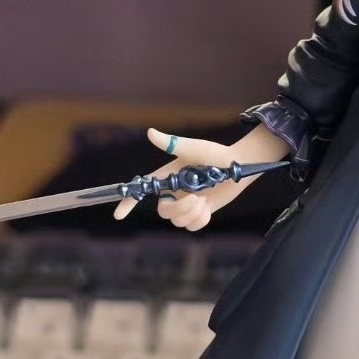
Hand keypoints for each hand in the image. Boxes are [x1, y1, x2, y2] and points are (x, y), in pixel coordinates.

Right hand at [113, 127, 249, 231]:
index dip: (129, 202)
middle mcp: (175, 191)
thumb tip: (150, 132)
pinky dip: (200, 220)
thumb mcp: (193, 148)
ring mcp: (187, 203)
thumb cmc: (216, 153)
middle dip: (178, 210)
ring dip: (192, 214)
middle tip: (197, 199)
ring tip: (204, 200)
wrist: (239, 165)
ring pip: (178, 221)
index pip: (143, 189)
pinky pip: (193, 226)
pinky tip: (208, 208)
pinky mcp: (200, 211)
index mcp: (168, 176)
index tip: (118, 214)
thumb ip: (172, 143)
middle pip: (163, 211)